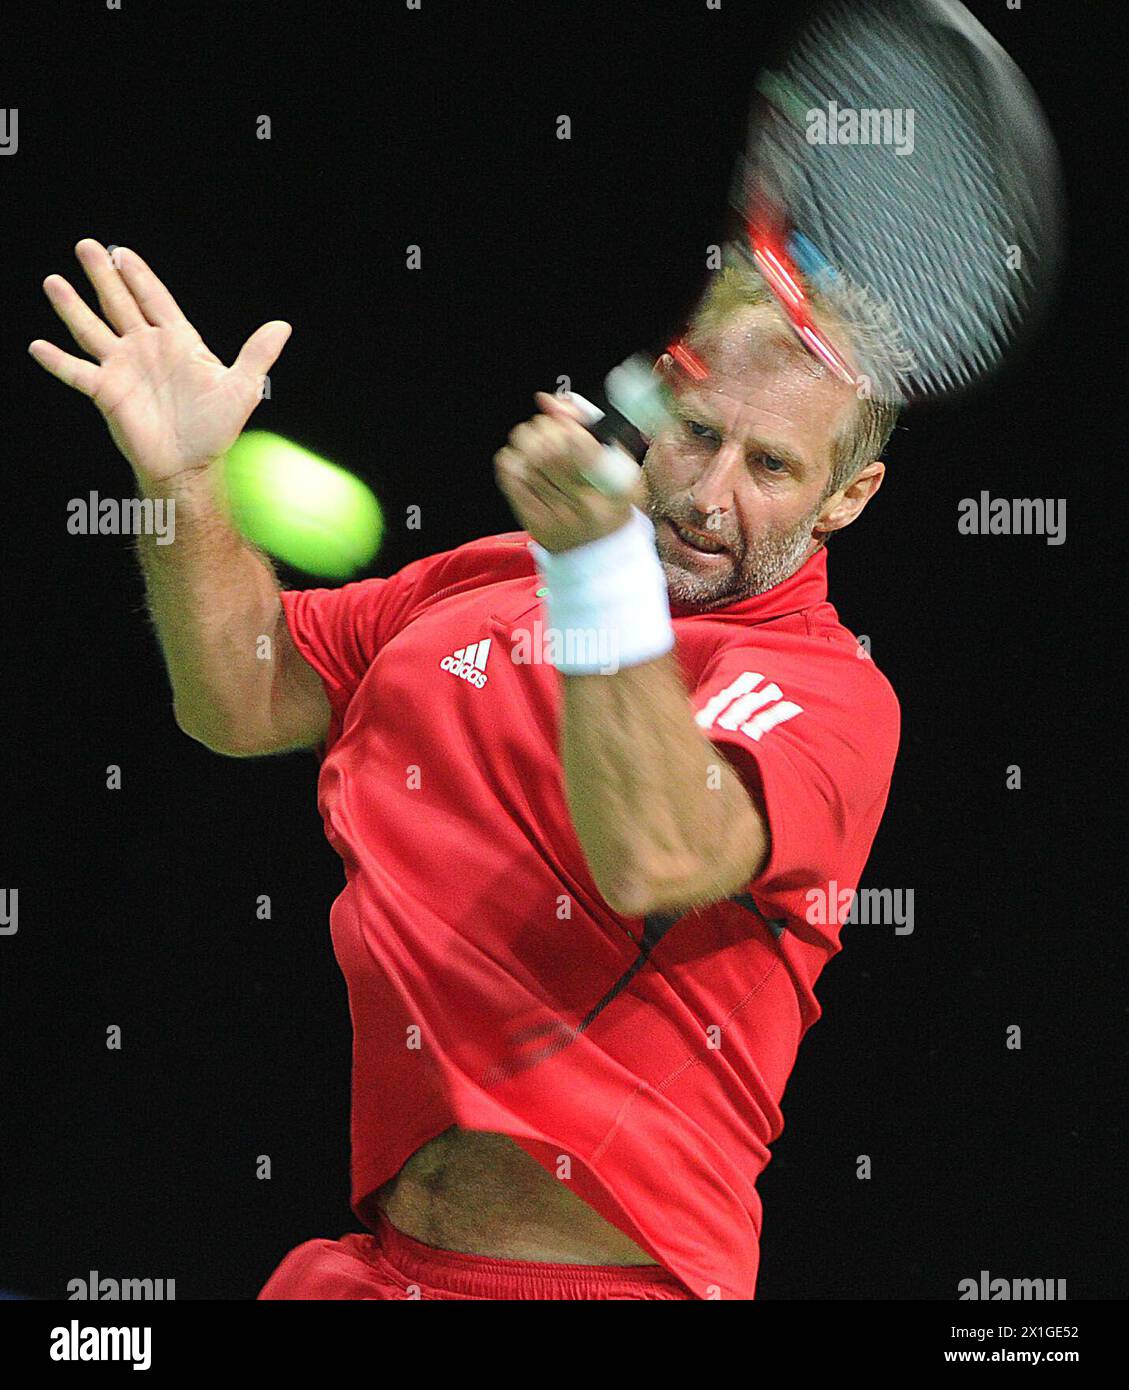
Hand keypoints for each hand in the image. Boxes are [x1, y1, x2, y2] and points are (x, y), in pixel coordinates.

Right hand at [28, 239, 290, 491]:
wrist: (191, 465)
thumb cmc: (216, 428)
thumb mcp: (242, 388)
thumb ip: (257, 354)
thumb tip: (283, 325)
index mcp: (177, 340)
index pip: (155, 299)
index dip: (139, 275)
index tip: (122, 251)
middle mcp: (145, 348)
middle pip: (119, 303)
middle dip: (103, 274)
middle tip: (86, 245)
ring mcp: (123, 368)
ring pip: (92, 329)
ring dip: (72, 307)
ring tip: (53, 280)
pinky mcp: (106, 393)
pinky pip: (77, 373)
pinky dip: (57, 361)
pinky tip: (37, 345)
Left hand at [494, 391, 643, 553]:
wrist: (598, 554)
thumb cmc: (610, 500)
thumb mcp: (619, 463)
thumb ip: (590, 425)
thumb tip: (549, 399)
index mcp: (613, 490)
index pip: (583, 448)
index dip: (567, 424)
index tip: (565, 420)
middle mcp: (585, 505)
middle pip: (550, 450)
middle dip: (545, 428)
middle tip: (548, 427)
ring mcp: (557, 516)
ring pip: (527, 460)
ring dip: (527, 439)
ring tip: (535, 440)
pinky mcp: (533, 521)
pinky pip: (511, 478)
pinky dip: (512, 458)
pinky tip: (523, 458)